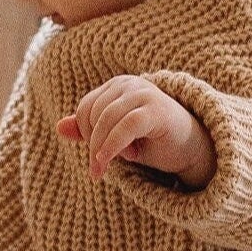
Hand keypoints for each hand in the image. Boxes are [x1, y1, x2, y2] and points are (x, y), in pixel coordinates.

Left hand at [59, 76, 215, 187]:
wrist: (192, 149)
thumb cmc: (153, 142)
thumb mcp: (116, 137)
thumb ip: (90, 131)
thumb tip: (59, 127)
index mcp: (118, 86)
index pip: (86, 106)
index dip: (85, 132)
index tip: (97, 154)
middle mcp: (130, 84)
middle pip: (92, 112)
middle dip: (92, 143)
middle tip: (102, 165)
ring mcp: (144, 94)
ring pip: (105, 120)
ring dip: (101, 149)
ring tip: (108, 166)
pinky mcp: (156, 109)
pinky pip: (124, 127)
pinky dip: (111, 147)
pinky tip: (106, 162)